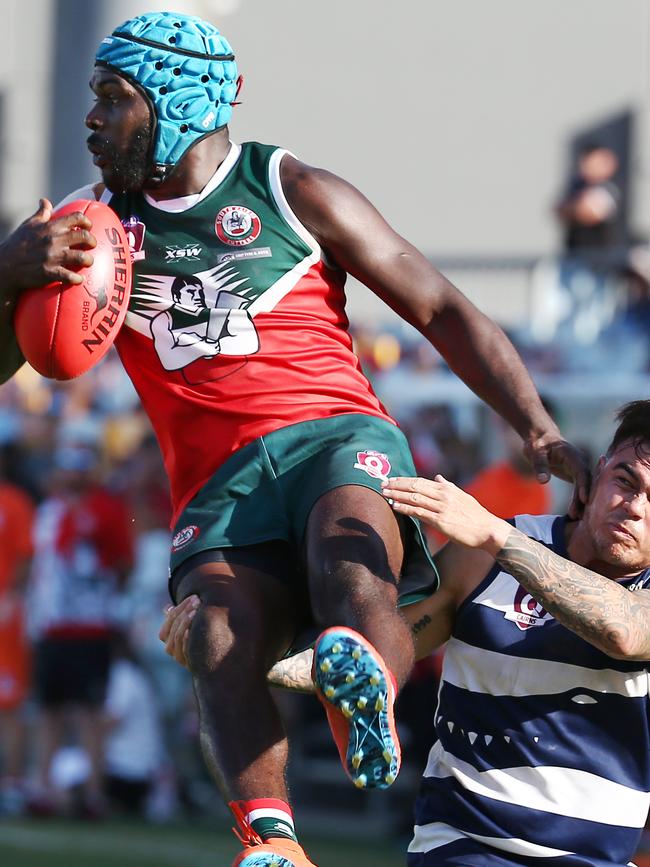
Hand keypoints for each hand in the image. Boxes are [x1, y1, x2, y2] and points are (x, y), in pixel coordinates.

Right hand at [0, 199, 96, 296]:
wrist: (5, 265)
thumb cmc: (17, 243)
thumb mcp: (28, 225)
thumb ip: (41, 214)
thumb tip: (45, 201)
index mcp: (50, 227)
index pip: (75, 218)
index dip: (86, 221)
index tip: (88, 226)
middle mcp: (53, 240)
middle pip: (84, 237)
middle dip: (92, 241)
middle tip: (92, 245)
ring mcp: (52, 257)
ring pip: (81, 257)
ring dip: (89, 260)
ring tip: (88, 261)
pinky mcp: (49, 273)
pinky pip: (69, 276)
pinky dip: (77, 279)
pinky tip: (79, 279)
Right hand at [158, 594, 199, 666]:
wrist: (210, 663)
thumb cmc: (198, 639)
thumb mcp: (187, 627)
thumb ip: (178, 617)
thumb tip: (167, 608)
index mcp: (166, 636)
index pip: (170, 618)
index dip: (181, 606)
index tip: (194, 597)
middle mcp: (169, 648)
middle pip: (174, 626)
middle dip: (185, 611)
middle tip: (198, 601)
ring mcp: (178, 657)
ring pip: (177, 636)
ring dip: (186, 622)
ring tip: (197, 611)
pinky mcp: (188, 664)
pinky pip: (184, 651)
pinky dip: (186, 639)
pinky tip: (191, 631)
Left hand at [382, 475, 509, 554]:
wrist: (488, 530)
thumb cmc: (476, 516)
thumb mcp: (463, 496)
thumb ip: (449, 486)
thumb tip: (439, 477)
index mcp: (447, 489)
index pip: (421, 481)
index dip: (404, 480)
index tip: (392, 479)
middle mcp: (443, 495)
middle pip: (415, 486)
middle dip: (397, 485)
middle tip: (382, 484)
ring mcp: (441, 508)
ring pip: (414, 498)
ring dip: (397, 495)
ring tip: (384, 494)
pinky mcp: (441, 521)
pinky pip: (419, 512)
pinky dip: (405, 508)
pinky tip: (395, 506)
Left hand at [522, 432, 590, 517]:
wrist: (541, 439)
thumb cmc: (538, 444)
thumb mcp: (535, 452)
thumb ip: (540, 465)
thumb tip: (543, 480)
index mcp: (572, 455)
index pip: (581, 471)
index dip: (584, 486)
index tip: (585, 500)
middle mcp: (579, 461)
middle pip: (586, 481)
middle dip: (584, 498)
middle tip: (578, 515)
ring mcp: (579, 468)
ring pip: (584, 486)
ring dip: (582, 501)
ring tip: (575, 517)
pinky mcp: (575, 474)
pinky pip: (579, 488)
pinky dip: (578, 500)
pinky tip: (575, 512)